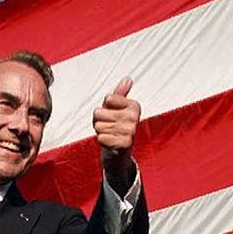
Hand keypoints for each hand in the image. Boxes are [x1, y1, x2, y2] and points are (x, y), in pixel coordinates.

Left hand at [94, 77, 140, 193]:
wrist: (119, 155)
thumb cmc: (114, 129)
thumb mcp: (115, 110)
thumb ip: (119, 94)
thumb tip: (128, 79)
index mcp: (134, 106)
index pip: (107, 99)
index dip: (103, 109)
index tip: (111, 117)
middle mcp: (134, 117)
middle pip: (99, 113)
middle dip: (99, 122)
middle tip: (109, 129)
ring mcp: (130, 131)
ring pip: (99, 126)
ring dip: (100, 133)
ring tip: (109, 136)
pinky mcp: (125, 144)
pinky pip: (101, 138)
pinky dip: (102, 142)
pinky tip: (110, 145)